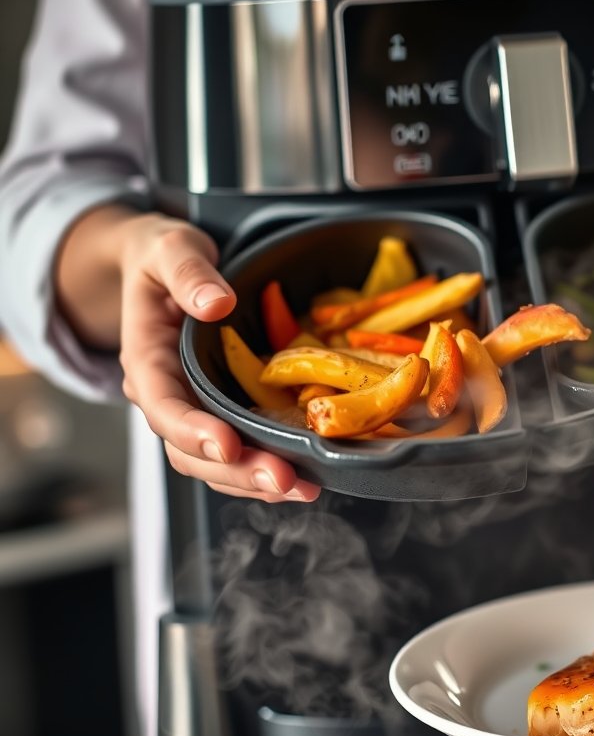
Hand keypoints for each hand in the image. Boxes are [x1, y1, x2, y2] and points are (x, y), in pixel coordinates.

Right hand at [58, 207, 319, 501]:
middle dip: (237, 471)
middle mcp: (167, 397)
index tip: (228, 444)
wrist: (163, 269)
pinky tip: (304, 480)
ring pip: (215, 465)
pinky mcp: (220, 417)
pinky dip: (265, 474)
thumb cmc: (164, 258)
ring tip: (302, 489)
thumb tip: (216, 303)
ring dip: (256, 483)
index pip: (163, 406)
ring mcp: (194, 412)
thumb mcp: (169, 247)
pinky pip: (238, 457)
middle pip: (191, 451)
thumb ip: (187, 272)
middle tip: (281, 479)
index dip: (193, 431)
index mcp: (147, 361)